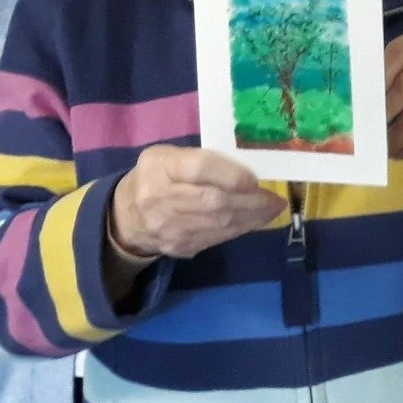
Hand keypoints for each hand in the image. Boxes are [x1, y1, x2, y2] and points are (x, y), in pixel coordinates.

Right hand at [109, 146, 285, 260]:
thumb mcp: (169, 155)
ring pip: (219, 224)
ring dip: (252, 218)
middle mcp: (161, 199)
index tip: (255, 179)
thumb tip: (245, 169)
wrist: (127, 217)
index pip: (199, 169)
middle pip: (213, 202)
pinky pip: (217, 238)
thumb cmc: (156, 175)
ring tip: (273, 209)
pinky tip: (256, 221)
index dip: (230, 175)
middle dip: (251, 202)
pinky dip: (240, 229)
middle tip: (275, 199)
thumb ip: (201, 158)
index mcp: (160, 167)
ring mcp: (170, 228)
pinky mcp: (180, 247)